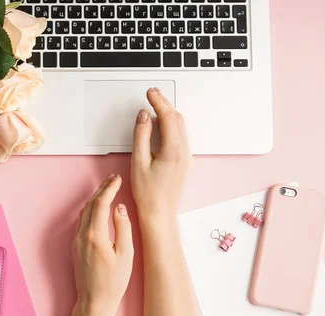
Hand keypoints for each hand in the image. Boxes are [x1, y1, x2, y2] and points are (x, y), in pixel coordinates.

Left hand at [73, 174, 133, 315]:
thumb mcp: (125, 254)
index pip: (101, 203)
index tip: (117, 179)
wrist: (94, 301)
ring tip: (107, 190)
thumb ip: (123, 228)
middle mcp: (82, 235)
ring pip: (84, 212)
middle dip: (102, 189)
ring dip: (95, 198)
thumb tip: (119, 208)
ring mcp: (77, 240)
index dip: (109, 189)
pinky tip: (98, 208)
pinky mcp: (76, 246)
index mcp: (95, 235)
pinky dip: (90, 209)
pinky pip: (82, 221)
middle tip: (113, 179)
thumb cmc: (113, 282)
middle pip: (90, 204)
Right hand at [131, 88, 191, 221]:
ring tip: (156, 105)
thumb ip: (141, 136)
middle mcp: (184, 152)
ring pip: (180, 127)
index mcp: (173, 151)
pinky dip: (171, 124)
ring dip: (169, 113)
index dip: (158, 102)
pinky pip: (180, 136)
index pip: (168, 118)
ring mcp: (186, 156)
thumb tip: (144, 116)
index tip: (150, 93)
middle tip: (152, 94)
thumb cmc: (148, 193)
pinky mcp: (184, 161)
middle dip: (164, 104)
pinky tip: (162, 124)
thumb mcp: (138, 162)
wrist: (160, 213)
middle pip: (177, 119)